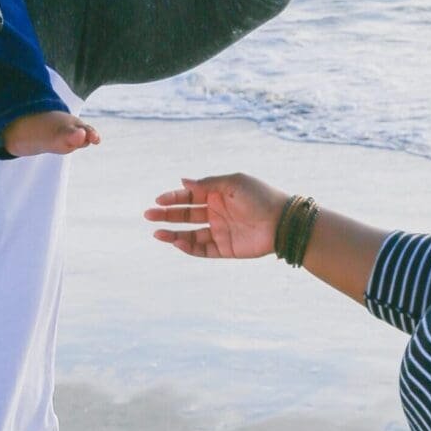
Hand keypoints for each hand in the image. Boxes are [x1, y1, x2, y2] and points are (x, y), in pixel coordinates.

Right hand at [144, 173, 290, 258]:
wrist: (282, 221)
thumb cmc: (260, 196)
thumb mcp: (233, 183)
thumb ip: (208, 184)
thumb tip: (183, 181)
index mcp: (217, 194)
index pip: (190, 196)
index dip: (173, 198)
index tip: (158, 200)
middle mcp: (216, 212)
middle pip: (186, 214)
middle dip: (167, 215)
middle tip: (148, 215)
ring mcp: (220, 231)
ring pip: (190, 234)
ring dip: (173, 234)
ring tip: (157, 233)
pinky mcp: (225, 248)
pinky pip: (203, 249)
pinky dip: (189, 247)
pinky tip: (178, 242)